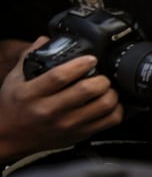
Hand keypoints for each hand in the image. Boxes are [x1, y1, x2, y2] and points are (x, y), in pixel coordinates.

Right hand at [0, 44, 121, 161]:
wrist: (10, 137)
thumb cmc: (14, 106)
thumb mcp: (14, 80)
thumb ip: (29, 57)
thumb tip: (45, 39)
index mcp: (32, 94)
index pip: (60, 76)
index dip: (80, 65)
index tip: (90, 59)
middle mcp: (50, 111)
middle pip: (87, 90)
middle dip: (102, 78)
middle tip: (102, 75)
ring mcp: (67, 125)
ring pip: (103, 106)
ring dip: (111, 93)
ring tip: (107, 88)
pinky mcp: (79, 135)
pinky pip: (109, 122)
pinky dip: (117, 110)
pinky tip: (111, 104)